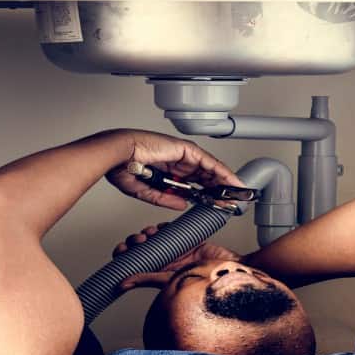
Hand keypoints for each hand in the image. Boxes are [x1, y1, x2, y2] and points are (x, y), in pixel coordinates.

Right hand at [100, 130, 241, 211]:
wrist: (117, 154)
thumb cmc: (122, 167)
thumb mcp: (147, 190)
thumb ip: (165, 198)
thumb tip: (183, 204)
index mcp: (166, 169)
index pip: (192, 183)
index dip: (205, 194)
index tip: (215, 204)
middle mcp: (176, 160)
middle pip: (204, 176)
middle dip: (219, 189)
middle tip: (231, 201)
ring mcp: (182, 154)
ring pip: (210, 169)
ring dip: (224, 181)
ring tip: (237, 193)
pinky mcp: (186, 149)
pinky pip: (209, 162)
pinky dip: (222, 172)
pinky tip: (232, 182)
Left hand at [113, 225, 242, 289]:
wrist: (228, 269)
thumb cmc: (205, 280)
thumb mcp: (170, 280)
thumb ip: (148, 279)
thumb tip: (123, 283)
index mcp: (158, 273)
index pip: (134, 263)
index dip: (125, 254)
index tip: (122, 249)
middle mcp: (165, 262)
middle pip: (141, 248)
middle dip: (136, 241)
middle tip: (139, 239)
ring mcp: (175, 250)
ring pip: (153, 238)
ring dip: (148, 233)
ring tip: (151, 234)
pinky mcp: (185, 240)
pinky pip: (169, 230)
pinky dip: (163, 227)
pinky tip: (162, 228)